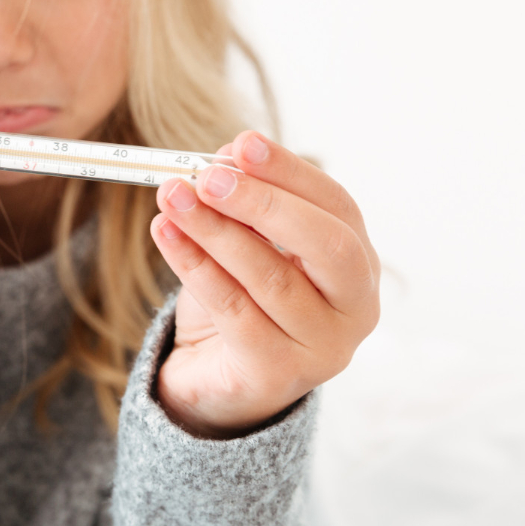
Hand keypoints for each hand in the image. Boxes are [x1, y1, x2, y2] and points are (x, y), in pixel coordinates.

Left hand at [149, 131, 379, 438]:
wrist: (215, 382)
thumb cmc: (240, 302)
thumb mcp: (247, 246)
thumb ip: (246, 206)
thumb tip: (229, 156)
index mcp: (358, 265)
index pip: (337, 207)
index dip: (290, 172)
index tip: (243, 143)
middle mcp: (356, 309)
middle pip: (326, 245)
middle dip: (263, 204)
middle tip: (208, 176)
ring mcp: (323, 348)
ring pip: (271, 278)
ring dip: (215, 230)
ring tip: (172, 196)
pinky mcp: (278, 375)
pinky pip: (234, 312)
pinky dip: (196, 266)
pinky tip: (166, 235)